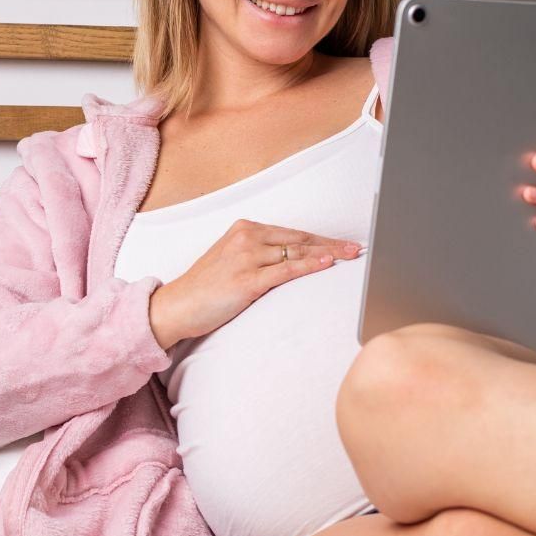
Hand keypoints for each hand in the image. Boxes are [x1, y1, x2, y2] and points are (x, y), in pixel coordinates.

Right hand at [148, 219, 363, 348]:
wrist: (178, 306)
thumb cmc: (205, 288)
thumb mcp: (232, 261)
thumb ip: (259, 255)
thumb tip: (292, 260)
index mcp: (244, 229)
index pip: (292, 233)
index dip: (321, 239)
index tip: (342, 244)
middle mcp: (247, 237)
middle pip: (299, 239)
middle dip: (331, 244)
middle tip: (357, 248)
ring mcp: (247, 257)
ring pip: (296, 252)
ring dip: (327, 254)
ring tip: (350, 256)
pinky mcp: (247, 279)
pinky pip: (286, 270)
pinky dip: (309, 265)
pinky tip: (327, 263)